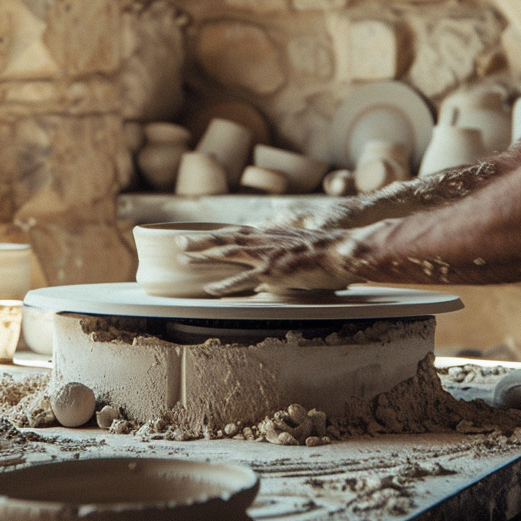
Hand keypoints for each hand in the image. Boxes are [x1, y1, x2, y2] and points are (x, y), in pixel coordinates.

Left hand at [179, 225, 370, 295]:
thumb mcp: (300, 247)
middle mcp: (264, 240)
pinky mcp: (272, 272)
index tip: (201, 235)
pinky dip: (224, 284)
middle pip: (225, 238)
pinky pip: (242, 280)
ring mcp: (266, 255)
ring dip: (203, 256)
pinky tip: (209, 288)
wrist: (342, 250)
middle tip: (179, 242)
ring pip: (227, 254)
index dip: (217, 234)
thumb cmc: (328, 251)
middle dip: (200, 240)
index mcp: (271, 234)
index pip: (237, 232)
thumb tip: (270, 270)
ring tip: (184, 260)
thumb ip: (283, 254)